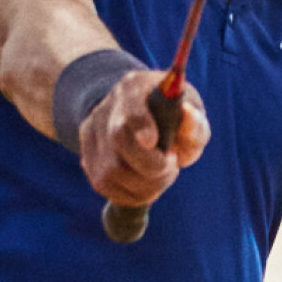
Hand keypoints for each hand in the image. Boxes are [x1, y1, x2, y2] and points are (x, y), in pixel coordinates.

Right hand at [80, 71, 208, 208]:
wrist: (143, 120)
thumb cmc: (173, 119)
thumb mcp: (191, 115)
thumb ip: (195, 122)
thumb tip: (189, 115)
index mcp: (134, 87)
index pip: (130, 105)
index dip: (140, 124)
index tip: (153, 141)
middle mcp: (107, 107)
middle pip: (117, 139)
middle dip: (149, 163)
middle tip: (171, 166)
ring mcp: (92, 132)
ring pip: (108, 170)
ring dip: (142, 184)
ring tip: (162, 177)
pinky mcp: (87, 155)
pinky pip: (103, 184)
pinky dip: (129, 194)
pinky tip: (146, 186)